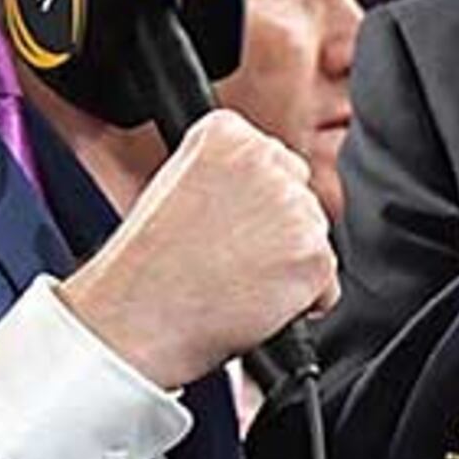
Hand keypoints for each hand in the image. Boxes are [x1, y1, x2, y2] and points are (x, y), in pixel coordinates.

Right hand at [57, 112, 333, 390]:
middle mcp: (268, 161)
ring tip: (232, 280)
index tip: (225, 221)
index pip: (273, 159)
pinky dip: (301, 299)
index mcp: (228, 134)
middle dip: (276, 227)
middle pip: (300, 193)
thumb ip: (229, 171)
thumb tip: (269, 179)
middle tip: (228, 257)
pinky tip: (253, 302)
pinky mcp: (315, 257)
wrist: (134, 323)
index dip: (252, 201)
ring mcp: (296, 209)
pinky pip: (324, 281)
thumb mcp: (173, 187)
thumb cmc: (144, 267)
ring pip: (312, 236)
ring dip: (287, 262)